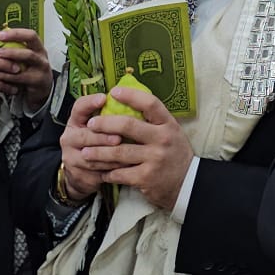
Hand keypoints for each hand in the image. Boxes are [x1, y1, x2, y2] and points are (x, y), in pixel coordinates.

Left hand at [0, 28, 54, 114]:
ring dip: (8, 63)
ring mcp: (41, 71)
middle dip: (11, 51)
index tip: (0, 35)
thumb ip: (12, 47)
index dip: (16, 34)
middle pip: (29, 52)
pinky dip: (6, 76)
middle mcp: (42, 58)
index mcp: (38, 47)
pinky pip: (20, 79)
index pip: (31, 36)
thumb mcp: (24, 57)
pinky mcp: (37, 83)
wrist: (42, 88)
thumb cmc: (29, 69)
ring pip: (26, 68)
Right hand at [59, 92, 120, 203]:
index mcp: (75, 122)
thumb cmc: (96, 142)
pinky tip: (126, 167)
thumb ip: (109, 116)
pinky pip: (97, 173)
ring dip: (111, 156)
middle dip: (102, 137)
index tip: (104, 98)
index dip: (90, 103)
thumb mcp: (97, 127)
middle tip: (118, 138)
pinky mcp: (79, 176)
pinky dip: (112, 170)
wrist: (81, 173)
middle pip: (83, 136)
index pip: (78, 108)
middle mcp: (69, 139)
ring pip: (91, 158)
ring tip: (128, 154)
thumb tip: (134, 98)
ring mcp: (71, 158)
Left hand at [78, 87, 194, 211]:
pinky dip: (107, 173)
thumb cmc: (175, 153)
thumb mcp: (171, 132)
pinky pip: (120, 173)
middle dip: (105, 124)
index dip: (131, 96)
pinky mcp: (146, 178)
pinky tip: (101, 172)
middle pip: (128, 126)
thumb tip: (128, 103)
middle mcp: (162, 139)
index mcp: (168, 124)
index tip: (114, 91)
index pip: (150, 104)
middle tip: (91, 124)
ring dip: (98, 152)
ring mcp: (154, 159)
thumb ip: (153, 121)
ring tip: (86, 152)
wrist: (188, 183)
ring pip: (118, 152)